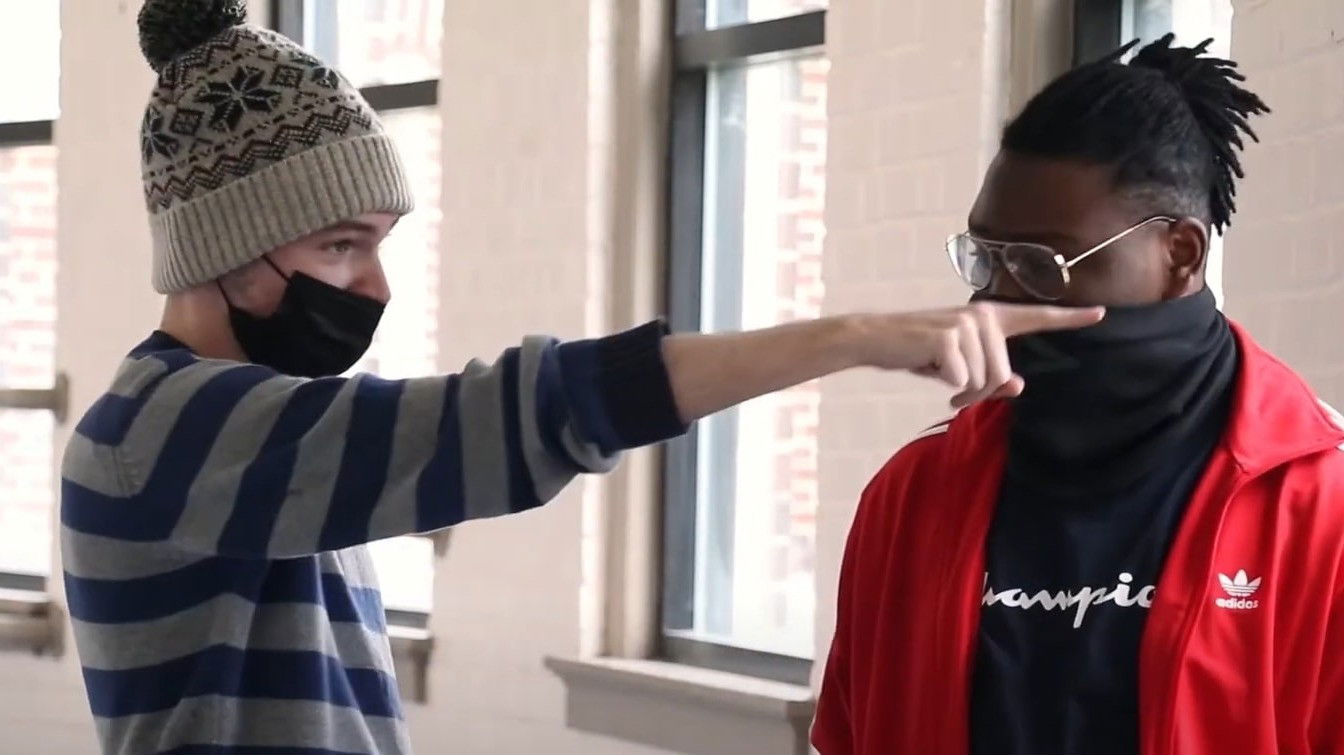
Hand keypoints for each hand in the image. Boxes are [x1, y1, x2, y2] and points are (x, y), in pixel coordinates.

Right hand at [846, 302, 1104, 407]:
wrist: (876, 339)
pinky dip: (945, 385)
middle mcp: (982, 316)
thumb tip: (1018, 385)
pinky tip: (928, 367)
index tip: (1101, 313)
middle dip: (977, 392)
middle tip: (951, 385)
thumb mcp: (960, 367)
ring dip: (961, 391)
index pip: (1035, 317)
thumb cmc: (920, 353)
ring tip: (938, 372)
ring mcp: (967, 324)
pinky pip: (962, 382)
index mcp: (989, 318)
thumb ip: (991, 376)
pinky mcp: (949, 337)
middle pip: (1001, 376)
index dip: (1070, 318)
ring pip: (983, 382)